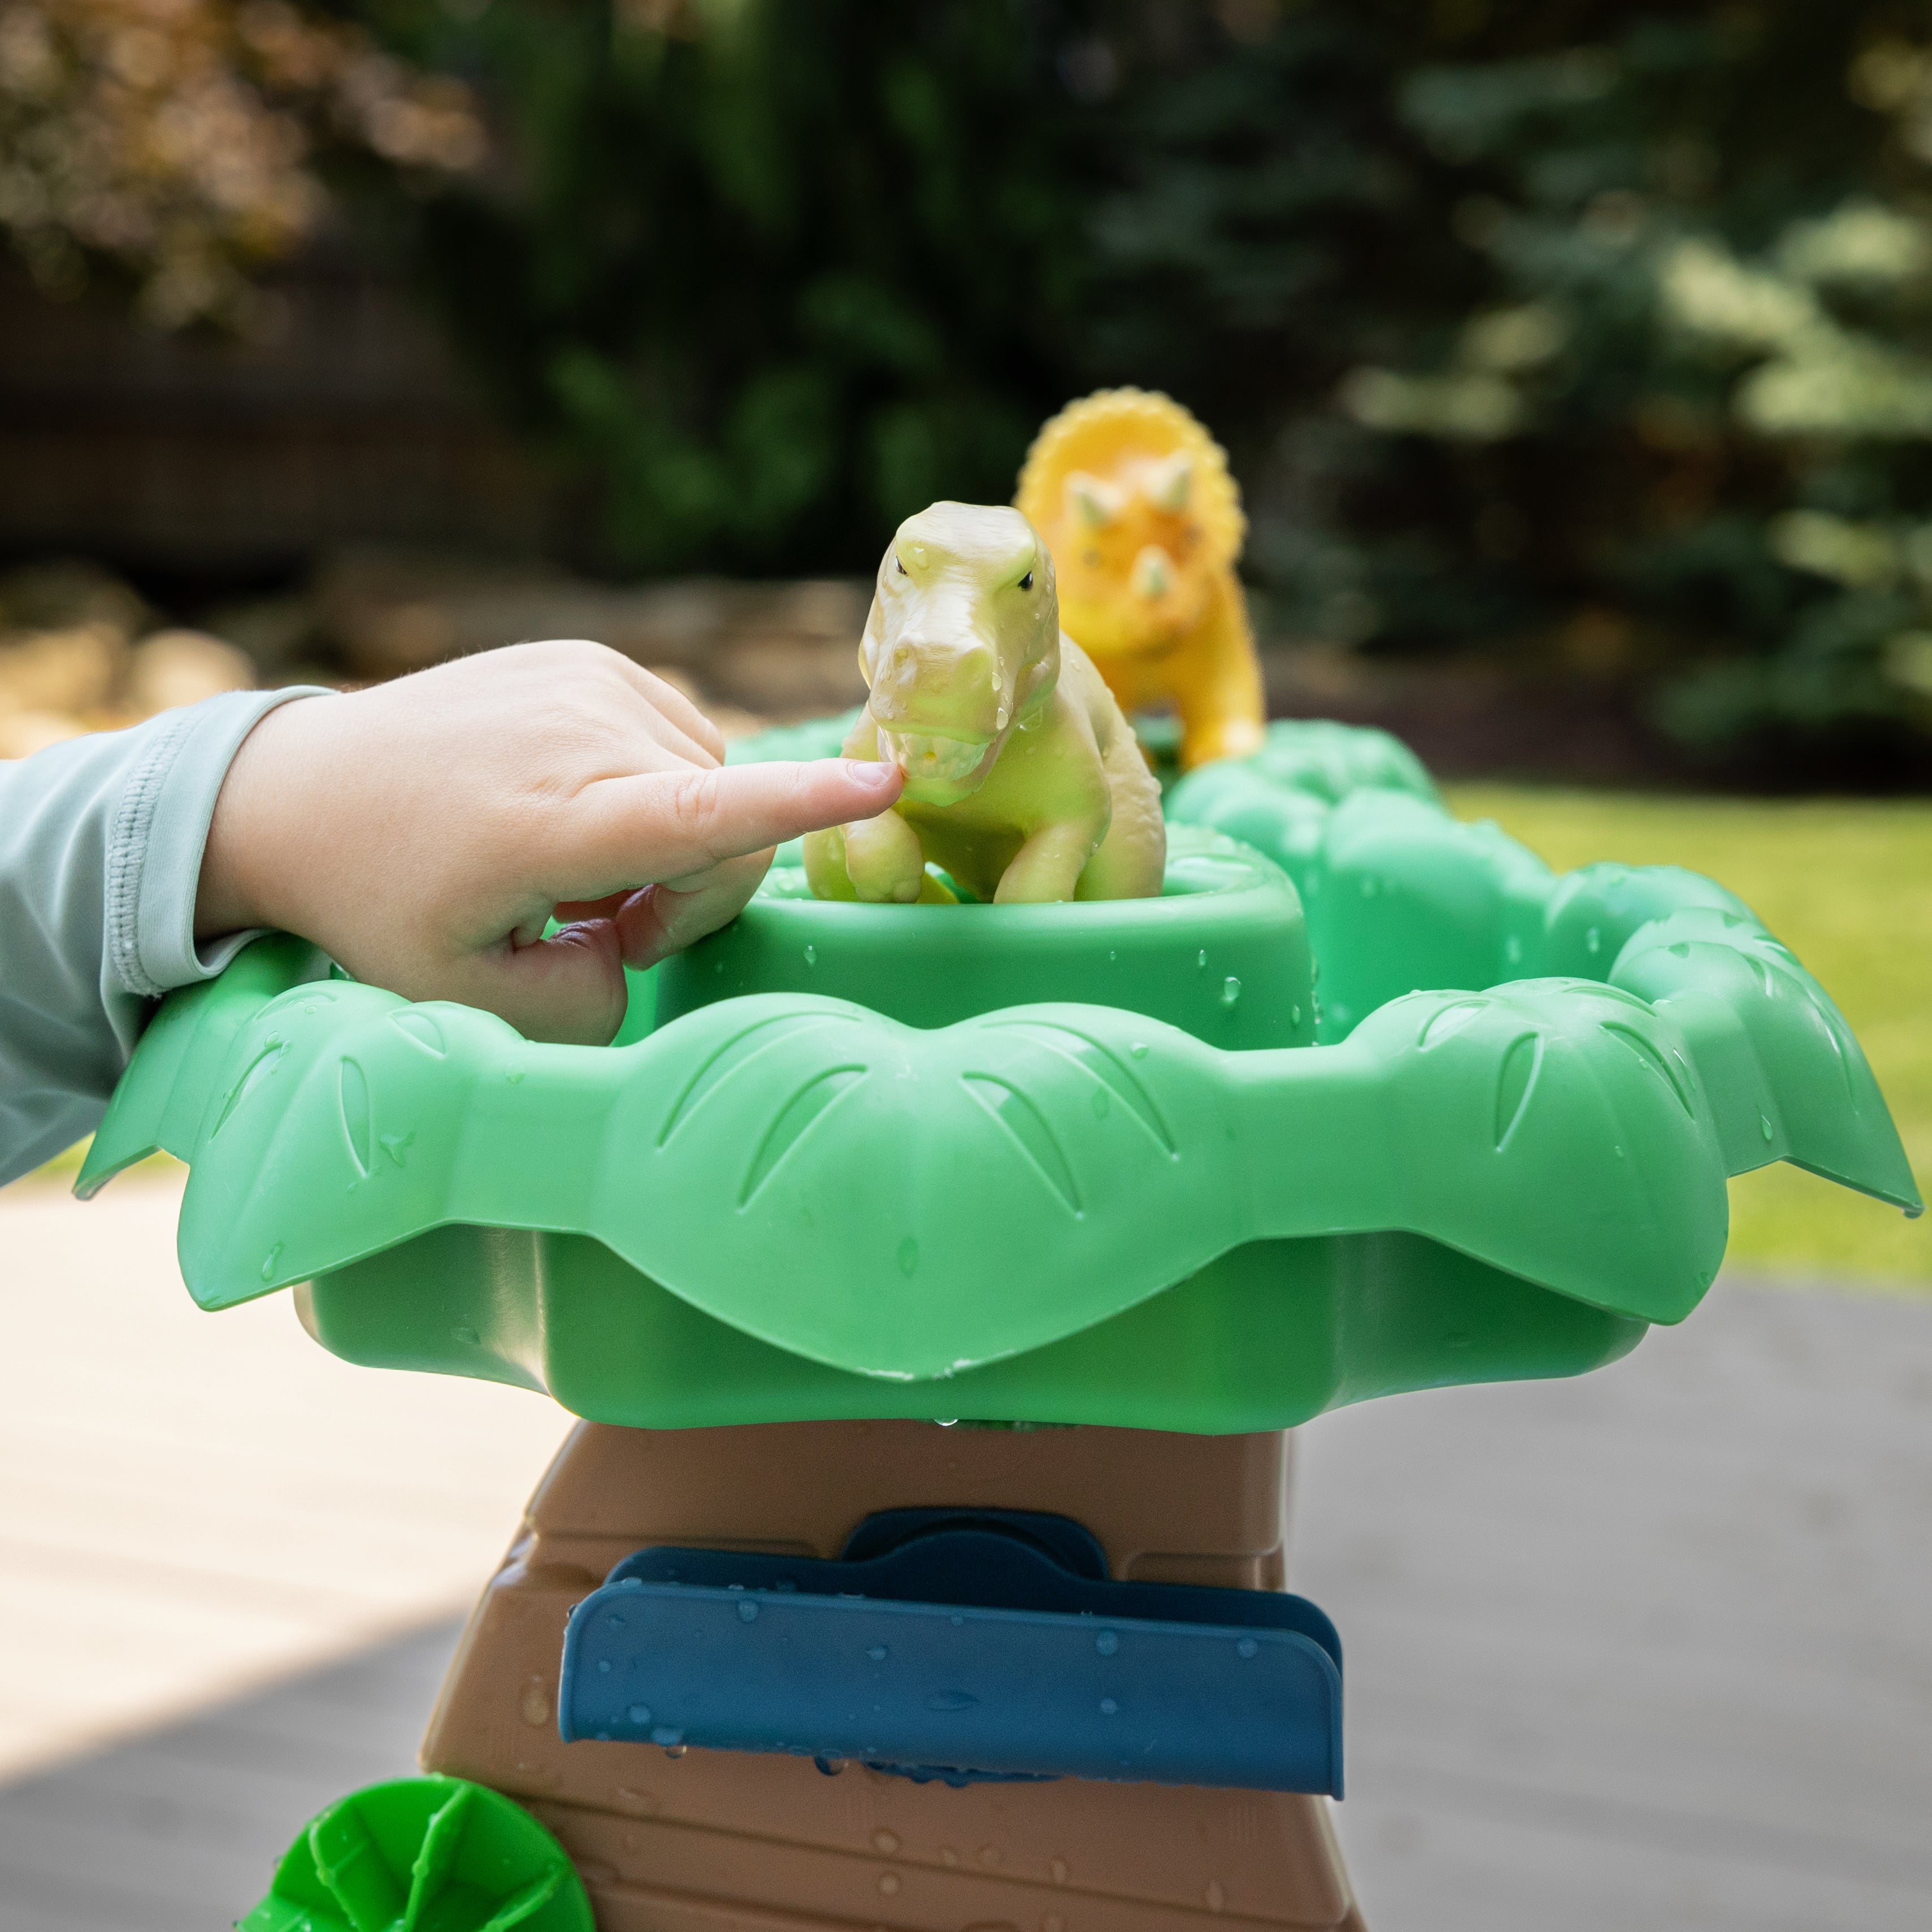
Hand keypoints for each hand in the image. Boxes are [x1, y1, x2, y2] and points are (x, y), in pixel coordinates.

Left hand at [195, 641, 902, 1043]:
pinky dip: (653, 788)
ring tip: (576, 867)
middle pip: (725, 832)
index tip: (889, 779)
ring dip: (671, 843)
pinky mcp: (588, 658)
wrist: (300, 788)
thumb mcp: (459, 998)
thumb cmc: (378, 903)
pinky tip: (573, 809)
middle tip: (600, 931)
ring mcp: (588, 681)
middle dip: (689, 899)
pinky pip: (679, 738)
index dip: (804, 804)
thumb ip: (577, 1010)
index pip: (703, 813)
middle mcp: (581, 734)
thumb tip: (634, 958)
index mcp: (552, 823)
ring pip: (710, 782)